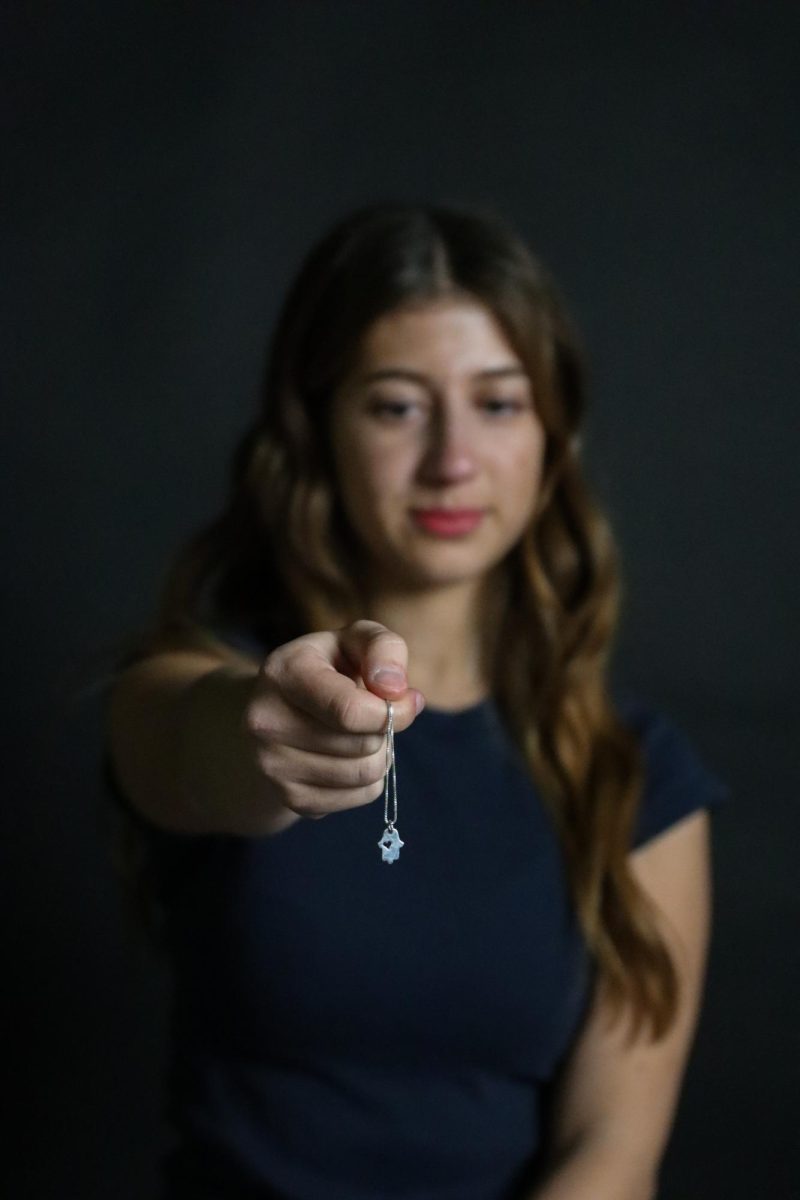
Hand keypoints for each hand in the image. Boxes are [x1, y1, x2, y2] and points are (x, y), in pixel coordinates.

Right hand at [243, 620, 423, 819]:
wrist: (281, 708)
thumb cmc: (329, 668)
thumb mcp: (355, 641)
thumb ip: (383, 648)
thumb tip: (395, 688)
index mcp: (282, 673)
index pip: (348, 711)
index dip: (391, 710)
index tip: (403, 699)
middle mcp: (266, 722)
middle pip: (363, 745)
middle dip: (383, 729)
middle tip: (370, 713)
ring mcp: (272, 766)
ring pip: (364, 775)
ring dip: (378, 754)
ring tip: (358, 733)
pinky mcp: (290, 799)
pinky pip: (360, 797)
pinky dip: (368, 779)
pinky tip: (347, 756)